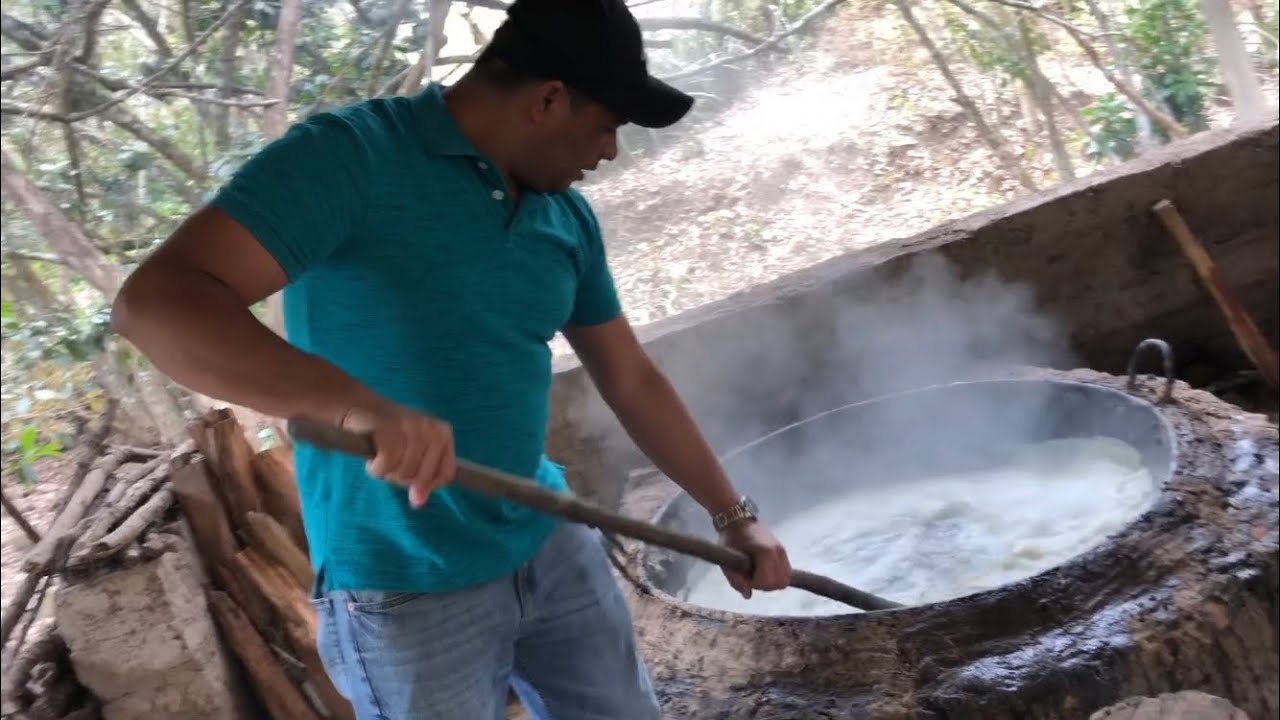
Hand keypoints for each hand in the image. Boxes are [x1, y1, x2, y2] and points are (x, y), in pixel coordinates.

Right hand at [341, 405, 455, 508]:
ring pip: (404, 472)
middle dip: (401, 477)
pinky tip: (372, 459)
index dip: (426, 484)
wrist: (359, 407)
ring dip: (387, 472)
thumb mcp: (412, 455)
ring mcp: (411, 427)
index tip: (410, 477)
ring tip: (381, 457)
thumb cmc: (389, 435)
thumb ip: (421, 478)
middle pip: (421, 477)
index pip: (445, 475)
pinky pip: (386, 465)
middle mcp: (431, 429)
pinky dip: (376, 468)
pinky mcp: (389, 428)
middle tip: (390, 463)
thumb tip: (418, 502)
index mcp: (443, 434)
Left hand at [718, 520, 790, 599]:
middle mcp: (778, 552)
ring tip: (758, 574)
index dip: (755, 584)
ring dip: (772, 582)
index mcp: (765, 552)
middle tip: (752, 576)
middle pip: (780, 583)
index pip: (768, 582)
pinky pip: (786, 572)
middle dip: (765, 585)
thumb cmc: (730, 539)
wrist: (738, 520)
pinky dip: (776, 576)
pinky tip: (764, 570)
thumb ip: (736, 579)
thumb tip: (748, 595)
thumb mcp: (727, 559)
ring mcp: (783, 551)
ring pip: (786, 579)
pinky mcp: (784, 552)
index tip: (745, 576)